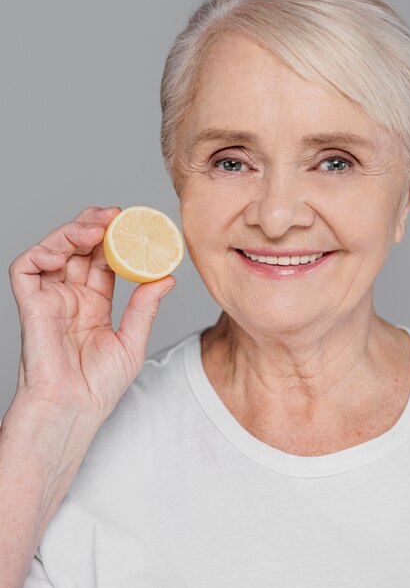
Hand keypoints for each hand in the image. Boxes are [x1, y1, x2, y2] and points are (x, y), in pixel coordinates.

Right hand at [8, 206, 175, 422]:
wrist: (74, 411)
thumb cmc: (99, 386)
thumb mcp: (131, 341)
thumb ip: (144, 307)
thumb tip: (167, 277)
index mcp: (94, 303)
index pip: (103, 260)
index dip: (115, 239)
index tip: (134, 225)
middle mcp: (71, 296)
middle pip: (79, 248)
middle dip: (94, 225)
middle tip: (115, 215)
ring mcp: (50, 299)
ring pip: (53, 250)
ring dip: (72, 232)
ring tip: (95, 227)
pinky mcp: (31, 305)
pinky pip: (25, 269)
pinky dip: (39, 253)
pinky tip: (60, 252)